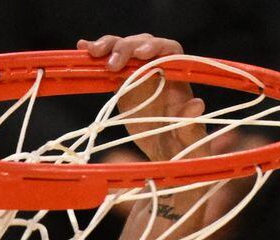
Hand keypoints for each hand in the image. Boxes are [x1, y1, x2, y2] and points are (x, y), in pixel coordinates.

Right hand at [79, 34, 204, 162]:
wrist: (166, 154)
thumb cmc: (185, 146)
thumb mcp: (192, 139)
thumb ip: (193, 124)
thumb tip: (196, 105)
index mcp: (177, 77)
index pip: (168, 50)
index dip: (155, 46)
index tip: (143, 54)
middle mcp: (158, 69)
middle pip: (142, 44)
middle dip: (126, 48)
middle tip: (112, 63)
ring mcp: (139, 74)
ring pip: (124, 49)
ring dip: (108, 47)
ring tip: (93, 53)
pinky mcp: (122, 84)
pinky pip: (110, 64)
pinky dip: (97, 56)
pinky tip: (83, 50)